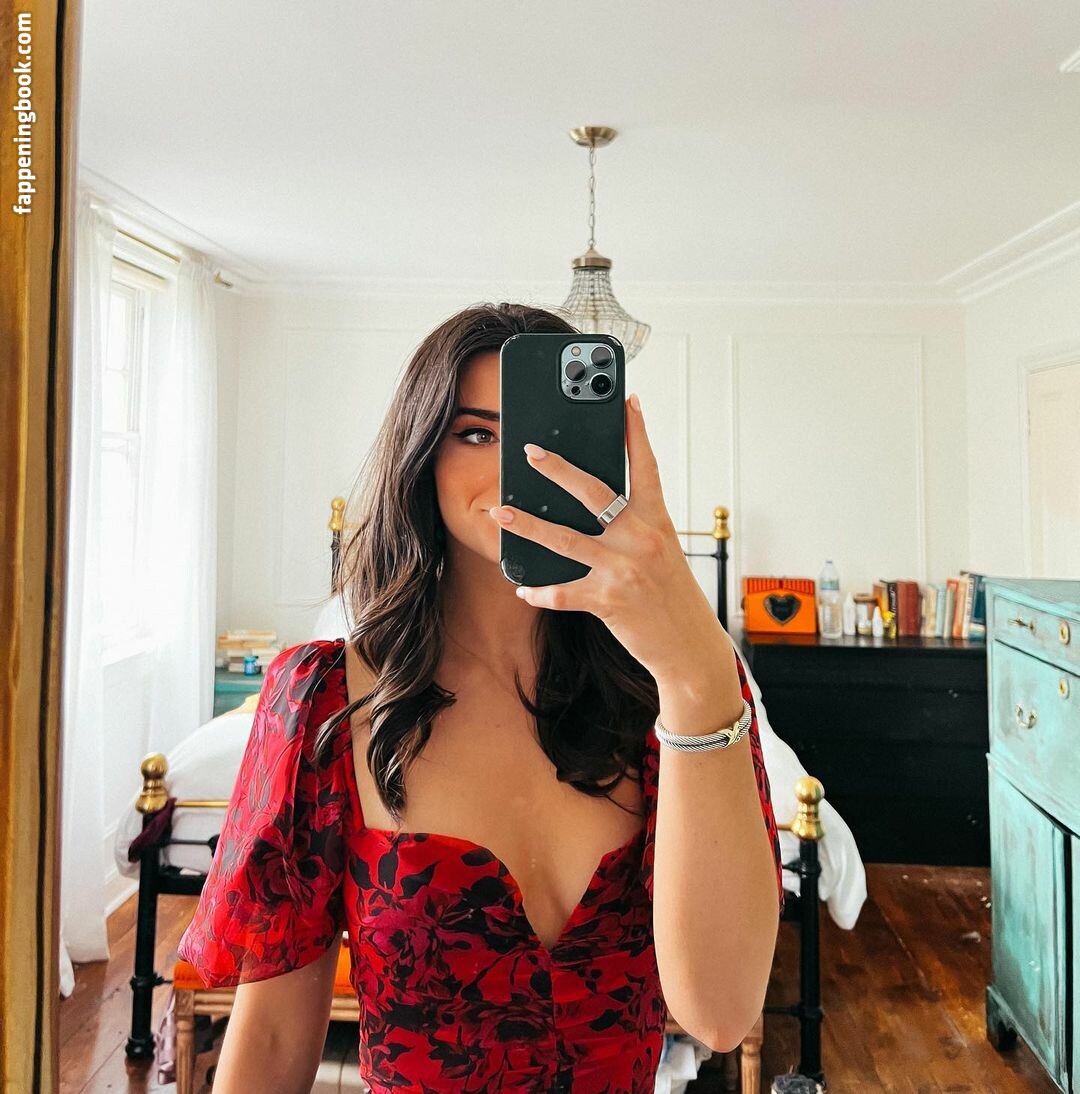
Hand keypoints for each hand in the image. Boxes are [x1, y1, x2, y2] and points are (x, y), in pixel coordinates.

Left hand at [487, 392, 726, 679]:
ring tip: (500, 512)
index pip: (646, 468)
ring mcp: (623, 570)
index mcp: (657, 523)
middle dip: (558, 470)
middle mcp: (640, 540)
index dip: (636, 432)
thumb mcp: (663, 553)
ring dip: (528, 526)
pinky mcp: (608, 600)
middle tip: (532, 452)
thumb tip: (603, 507)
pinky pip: (563, 593)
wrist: (690, 647)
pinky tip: (524, 588)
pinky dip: (541, 592)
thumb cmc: (674, 597)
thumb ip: (636, 528)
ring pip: (565, 540)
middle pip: (594, 493)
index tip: (626, 401)